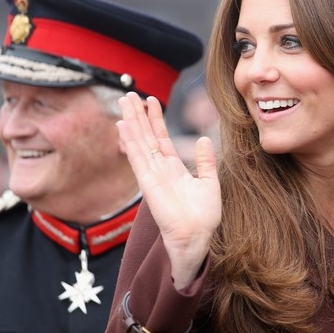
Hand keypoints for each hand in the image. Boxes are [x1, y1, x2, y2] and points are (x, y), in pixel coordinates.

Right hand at [117, 93, 221, 288]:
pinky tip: (123, 126)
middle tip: (129, 95)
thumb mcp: (210, 183)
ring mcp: (152, 175)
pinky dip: (131, 142)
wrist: (198, 237)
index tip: (151, 101)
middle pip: (146, 136)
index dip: (155, 119)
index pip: (161, 138)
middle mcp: (160, 169)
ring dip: (131, 122)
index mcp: (173, 168)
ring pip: (139, 143)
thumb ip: (205, 162)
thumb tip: (204, 139)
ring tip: (124, 102)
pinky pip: (138, 159)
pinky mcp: (148, 184)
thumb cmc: (204, 217)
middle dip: (138, 115)